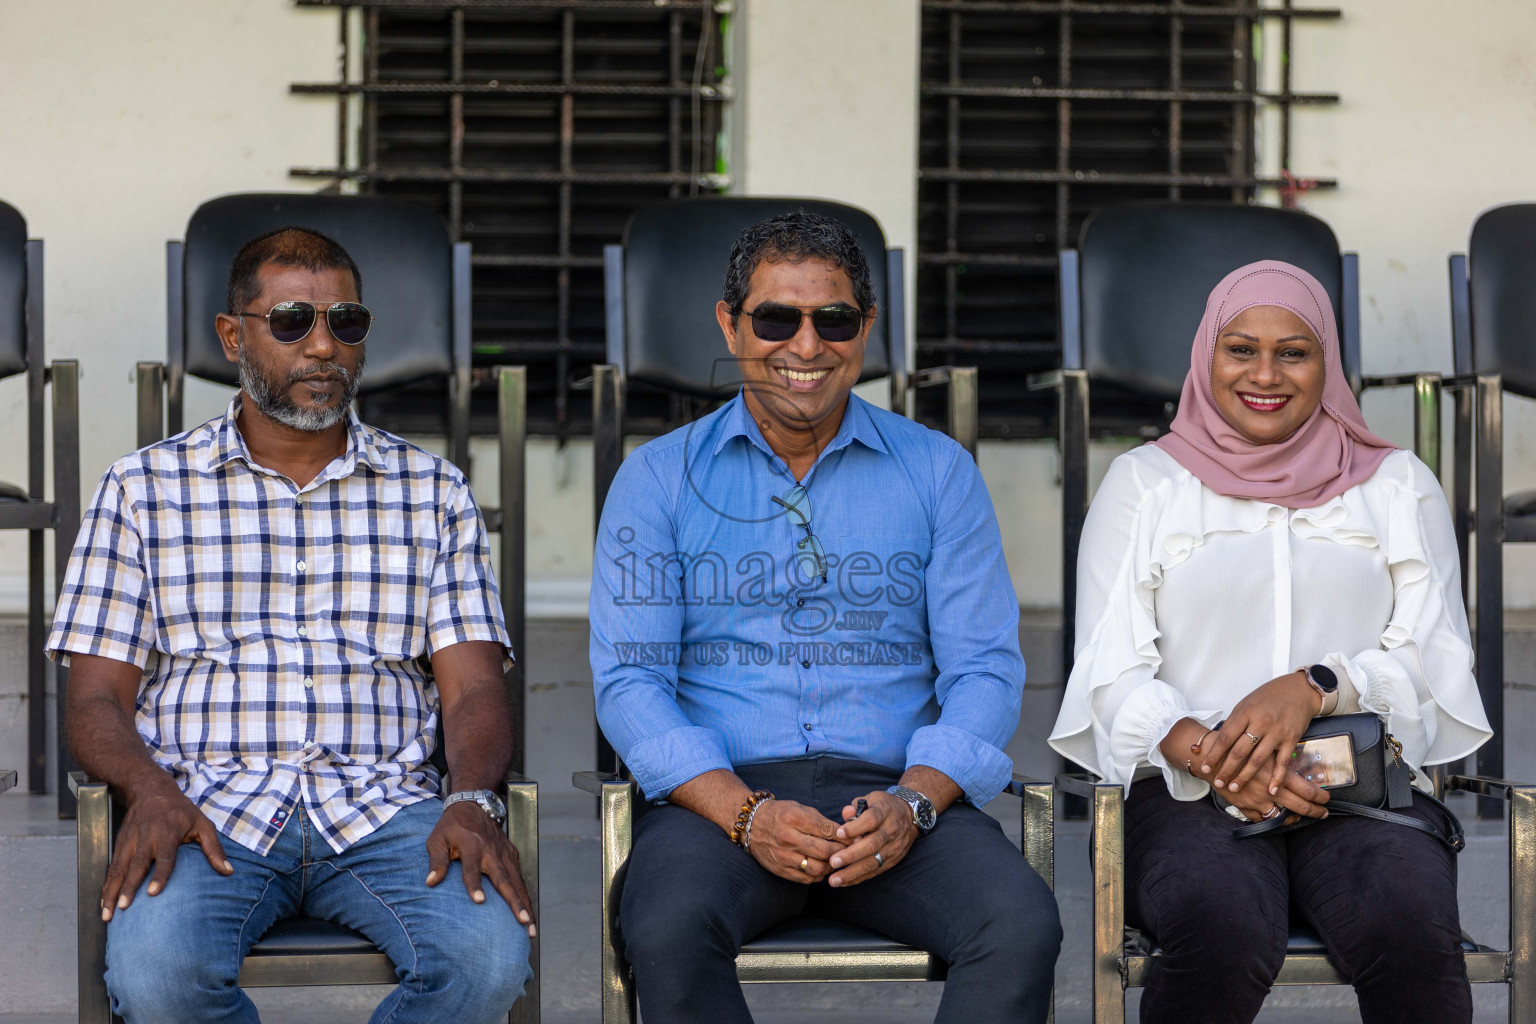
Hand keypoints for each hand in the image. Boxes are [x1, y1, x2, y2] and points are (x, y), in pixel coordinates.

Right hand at [101, 780, 230, 921]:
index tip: (153, 893)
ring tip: (107, 913)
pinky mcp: (119, 845)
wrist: (150, 789)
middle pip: (136, 866)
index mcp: (168, 833)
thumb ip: (214, 848)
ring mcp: (129, 842)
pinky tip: (103, 902)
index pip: (164, 857)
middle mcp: (146, 839)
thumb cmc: (180, 810)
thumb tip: (228, 871)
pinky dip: (106, 885)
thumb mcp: (203, 823)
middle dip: (129, 888)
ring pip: (119, 869)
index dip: (159, 875)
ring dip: (111, 892)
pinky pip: (111, 868)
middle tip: (124, 908)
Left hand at [426, 802, 535, 935]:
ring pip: (517, 881)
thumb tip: (430, 882)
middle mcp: (491, 850)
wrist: (474, 804)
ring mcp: (505, 852)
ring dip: (525, 904)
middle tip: (523, 922)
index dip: (475, 884)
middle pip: (505, 879)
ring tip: (530, 927)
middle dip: (515, 902)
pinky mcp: (512, 854)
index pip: (472, 868)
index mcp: (471, 845)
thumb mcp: (437, 839)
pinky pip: (520, 877)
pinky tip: (528, 912)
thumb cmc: (452, 826)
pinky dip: (525, 895)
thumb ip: (436, 861)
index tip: (479, 901)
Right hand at [744, 799, 846, 883]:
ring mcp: (783, 856)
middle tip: (851, 853)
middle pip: (824, 851)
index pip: (827, 830)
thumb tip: (844, 832)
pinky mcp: (779, 869)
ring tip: (836, 862)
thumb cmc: (779, 813)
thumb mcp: (799, 808)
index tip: (855, 839)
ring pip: (816, 868)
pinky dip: (818, 876)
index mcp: (795, 818)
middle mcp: (788, 838)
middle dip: (842, 853)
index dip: (845, 836)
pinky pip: (805, 878)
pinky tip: (822, 869)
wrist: (751, 824)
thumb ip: (821, 821)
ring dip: (830, 867)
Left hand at [826, 791, 917, 887]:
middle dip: (851, 855)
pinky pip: (876, 871)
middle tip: (833, 862)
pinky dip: (859, 878)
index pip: (871, 820)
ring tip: (834, 880)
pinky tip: (844, 882)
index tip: (838, 833)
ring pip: (874, 862)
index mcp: (884, 812)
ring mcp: (893, 847)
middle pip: (872, 844)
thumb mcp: (871, 799)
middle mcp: (891, 830)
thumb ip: (856, 807)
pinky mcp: (893, 860)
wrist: (910, 817)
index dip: (855, 827)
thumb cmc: (883, 807)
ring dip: (853, 872)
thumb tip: (845, 814)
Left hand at [1200, 671, 1321, 798]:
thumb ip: (1233, 722)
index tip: (1205, 767)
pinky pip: (1282, 762)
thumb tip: (1216, 741)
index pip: (1225, 738)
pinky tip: (1270, 790)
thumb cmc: (1268, 697)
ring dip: (1245, 776)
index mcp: (1245, 713)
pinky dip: (1277, 778)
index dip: (1214, 754)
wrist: (1298, 690)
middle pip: (1239, 751)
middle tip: (1217, 783)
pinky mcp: (1291, 739)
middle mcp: (1260, 723)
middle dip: (1226, 770)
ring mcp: (1276, 732)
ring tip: (1234, 788)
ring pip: (1258, 760)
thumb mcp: (1246, 704)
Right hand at [1212, 750, 1331, 822]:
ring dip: (1294, 819)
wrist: (1210, 757)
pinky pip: (1261, 820)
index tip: (1326, 799)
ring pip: (1282, 817)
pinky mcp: (1244, 806)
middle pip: (1300, 806)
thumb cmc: (1236, 748)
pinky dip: (1270, 820)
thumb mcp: (1262, 749)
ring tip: (1300, 817)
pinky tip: (1276, 817)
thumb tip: (1298, 767)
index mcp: (1276, 774)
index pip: (1307, 790)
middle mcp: (1269, 790)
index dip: (1320, 797)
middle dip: (1315, 811)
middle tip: (1323, 813)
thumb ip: (1280, 760)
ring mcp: (1256, 801)